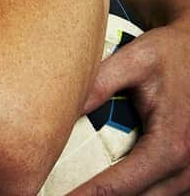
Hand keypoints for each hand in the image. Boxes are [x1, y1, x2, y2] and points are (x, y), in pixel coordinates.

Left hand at [67, 13, 189, 194]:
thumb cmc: (168, 55)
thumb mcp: (134, 60)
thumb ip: (99, 84)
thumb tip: (59, 109)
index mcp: (170, 145)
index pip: (120, 185)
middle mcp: (186, 170)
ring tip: (78, 192)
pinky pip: (162, 194)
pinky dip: (137, 194)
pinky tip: (106, 190)